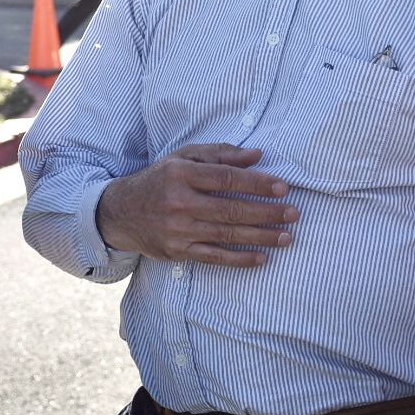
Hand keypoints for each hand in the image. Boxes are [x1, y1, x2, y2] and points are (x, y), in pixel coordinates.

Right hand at [95, 144, 296, 265]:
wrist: (121, 212)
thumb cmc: (159, 179)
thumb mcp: (183, 157)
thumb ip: (220, 154)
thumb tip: (258, 156)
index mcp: (181, 174)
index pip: (226, 178)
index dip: (256, 183)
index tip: (282, 187)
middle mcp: (179, 202)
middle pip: (230, 209)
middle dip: (266, 213)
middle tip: (293, 213)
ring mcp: (178, 230)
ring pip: (226, 235)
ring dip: (260, 237)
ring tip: (287, 237)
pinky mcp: (178, 251)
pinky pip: (214, 257)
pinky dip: (239, 259)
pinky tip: (261, 258)